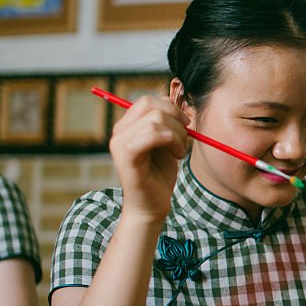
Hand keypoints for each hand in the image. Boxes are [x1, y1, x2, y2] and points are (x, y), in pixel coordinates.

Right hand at [108, 96, 189, 224]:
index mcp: (128, 126)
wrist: (151, 206)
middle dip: (176, 118)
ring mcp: (120, 144)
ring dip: (177, 134)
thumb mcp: (166, 143)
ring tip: (180, 152)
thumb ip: (166, 122)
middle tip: (185, 138)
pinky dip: (170, 141)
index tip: (186, 125)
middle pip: (150, 105)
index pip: (148, 101)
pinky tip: (177, 155)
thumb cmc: (159, 176)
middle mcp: (120, 131)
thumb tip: (171, 100)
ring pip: (154, 120)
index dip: (172, 108)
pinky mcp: (127, 158)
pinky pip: (149, 135)